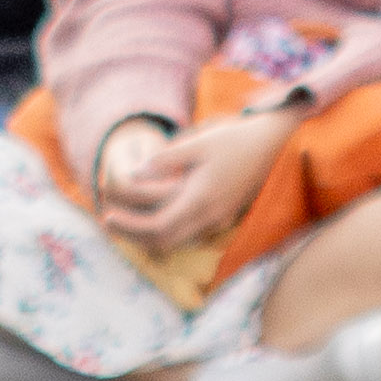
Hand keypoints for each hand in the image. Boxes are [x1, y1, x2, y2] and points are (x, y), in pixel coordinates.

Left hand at [109, 110, 291, 258]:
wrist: (272, 143)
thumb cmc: (234, 138)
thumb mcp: (197, 142)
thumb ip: (165, 159)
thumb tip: (134, 174)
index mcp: (201, 199)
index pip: (159, 227)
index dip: (130, 227)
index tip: (108, 216)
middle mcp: (210, 216)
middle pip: (165, 242)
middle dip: (134, 236)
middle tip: (110, 222)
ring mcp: (219, 219)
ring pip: (178, 241)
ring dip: (150, 236)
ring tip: (126, 220)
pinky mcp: (223, 216)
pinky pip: (190, 234)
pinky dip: (167, 231)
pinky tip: (153, 216)